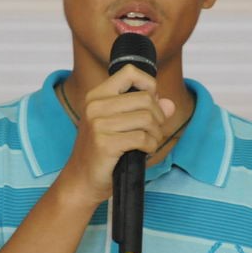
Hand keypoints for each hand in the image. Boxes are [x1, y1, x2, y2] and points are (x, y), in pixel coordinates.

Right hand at [56, 65, 174, 207]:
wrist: (82, 180)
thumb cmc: (102, 152)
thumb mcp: (122, 125)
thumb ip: (146, 110)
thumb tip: (169, 104)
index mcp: (96, 96)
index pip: (129, 72)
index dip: (148, 85)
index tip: (150, 103)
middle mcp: (95, 106)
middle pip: (145, 98)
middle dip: (158, 117)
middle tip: (154, 131)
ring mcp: (98, 124)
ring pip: (147, 118)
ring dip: (156, 134)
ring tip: (150, 143)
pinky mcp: (105, 143)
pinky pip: (143, 138)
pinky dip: (151, 146)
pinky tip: (145, 151)